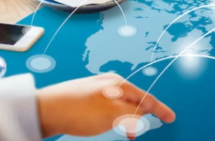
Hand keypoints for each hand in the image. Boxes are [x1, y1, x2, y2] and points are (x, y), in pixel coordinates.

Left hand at [38, 73, 175, 138]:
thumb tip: (143, 114)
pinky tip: (108, 124)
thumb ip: (133, 115)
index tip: (171, 118)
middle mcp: (109, 83)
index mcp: (119, 84)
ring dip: (127, 118)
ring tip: (126, 131)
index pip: (146, 98)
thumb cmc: (78, 111)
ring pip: (120, 104)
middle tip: (147, 127)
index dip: (160, 110)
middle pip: (134, 99)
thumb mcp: (113, 115)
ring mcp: (96, 88)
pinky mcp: (84, 97)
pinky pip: (108, 107)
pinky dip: (114, 117)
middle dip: (142, 114)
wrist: (44, 110)